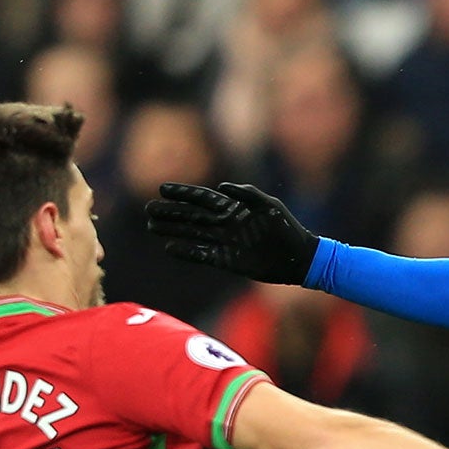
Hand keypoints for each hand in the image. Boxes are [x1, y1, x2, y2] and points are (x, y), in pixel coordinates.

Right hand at [144, 182, 319, 284]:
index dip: (183, 193)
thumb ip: (248, 194)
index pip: (203, 198)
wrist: (300, 259)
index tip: (162, 189)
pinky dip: (187, 252)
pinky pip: (203, 255)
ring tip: (152, 226)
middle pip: (192, 216)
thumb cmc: (288, 229)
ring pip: (194, 234)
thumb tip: (222, 187)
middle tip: (148, 210)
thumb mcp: (270, 207)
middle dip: (171, 212)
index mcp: (234, 208)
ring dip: (173, 230)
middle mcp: (226, 224)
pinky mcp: (229, 261)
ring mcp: (226, 242)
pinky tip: (170, 248)